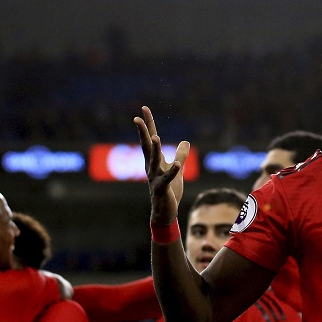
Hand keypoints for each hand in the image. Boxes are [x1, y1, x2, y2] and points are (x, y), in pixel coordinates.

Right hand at [135, 106, 189, 224]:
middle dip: (143, 133)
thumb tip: (185, 142)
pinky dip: (172, 171)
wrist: (165, 212)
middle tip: (137, 119)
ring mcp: (155, 178)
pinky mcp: (161, 189)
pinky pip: (167, 179)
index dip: (148, 123)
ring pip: (153, 161)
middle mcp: (151, 167)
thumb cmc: (169, 191)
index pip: (150, 138)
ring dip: (154, 149)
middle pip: (147, 146)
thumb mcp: (177, 170)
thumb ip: (181, 155)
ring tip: (156, 137)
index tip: (144, 108)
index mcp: (154, 161)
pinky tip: (176, 164)